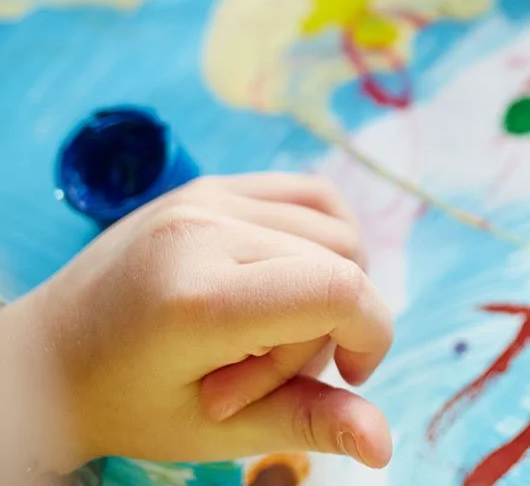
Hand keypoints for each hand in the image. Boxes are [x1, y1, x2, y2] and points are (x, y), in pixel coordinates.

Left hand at [0, 174, 392, 470]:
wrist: (45, 361)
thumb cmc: (125, 405)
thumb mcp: (215, 431)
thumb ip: (308, 424)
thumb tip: (384, 445)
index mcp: (197, 298)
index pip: (337, 289)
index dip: (371, 335)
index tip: (350, 378)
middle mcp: (202, 230)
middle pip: (341, 262)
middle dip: (329, 327)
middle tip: (265, 373)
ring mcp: (206, 197)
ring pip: (336, 228)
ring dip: (325, 284)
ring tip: (269, 329)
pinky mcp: (210, 185)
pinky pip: (310, 196)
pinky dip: (322, 238)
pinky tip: (289, 279)